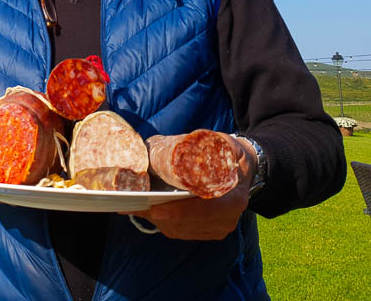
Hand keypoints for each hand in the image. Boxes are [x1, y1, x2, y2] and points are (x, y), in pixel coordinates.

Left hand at [126, 134, 257, 239]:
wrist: (243, 168)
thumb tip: (159, 147)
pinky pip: (180, 231)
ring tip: (131, 204)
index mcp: (233, 198)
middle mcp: (228, 218)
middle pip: (186, 222)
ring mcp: (218, 228)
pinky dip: (161, 221)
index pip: (206, 210)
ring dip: (155, 218)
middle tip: (130, 203)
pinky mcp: (208, 231)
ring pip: (180, 229)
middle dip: (157, 214)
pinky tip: (145, 208)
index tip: (155, 208)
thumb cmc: (226, 152)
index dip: (179, 211)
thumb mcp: (218, 142)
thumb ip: (196, 143)